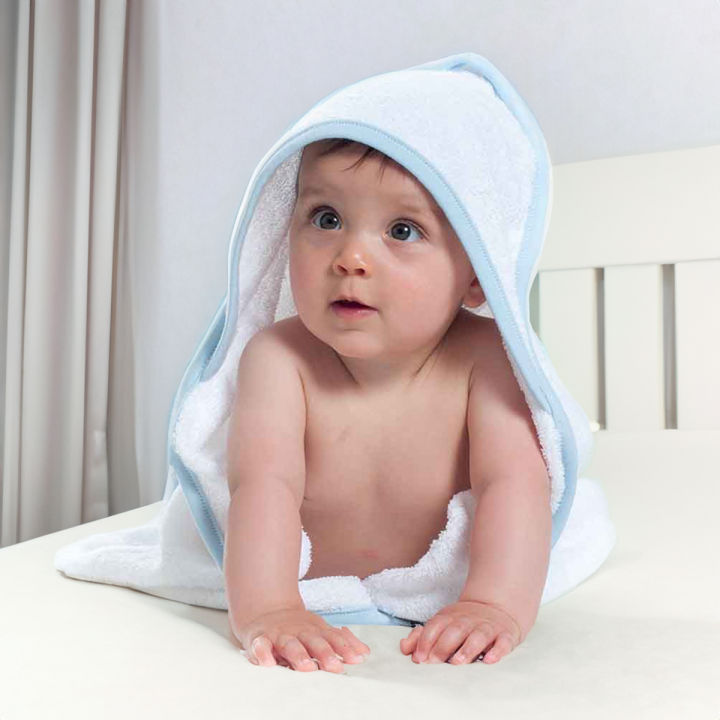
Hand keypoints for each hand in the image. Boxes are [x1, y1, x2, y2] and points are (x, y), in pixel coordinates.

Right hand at [234, 607, 370, 672]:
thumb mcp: (321, 630)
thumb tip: (365, 652)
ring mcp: (280, 635)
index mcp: (316, 631)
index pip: (333, 638)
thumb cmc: (299, 628)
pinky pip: (260, 646)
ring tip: (307, 667)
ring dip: (298, 655)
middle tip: (335, 666)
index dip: (345, 648)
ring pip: (289, 645)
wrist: (266, 610)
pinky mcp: (260, 640)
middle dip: (325, 653)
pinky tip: (267, 664)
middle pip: (314, 641)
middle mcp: (299, 632)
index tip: (356, 659)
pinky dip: (263, 654)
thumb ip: (341, 641)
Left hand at [399, 600, 523, 664]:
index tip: (419, 658)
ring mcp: (487, 627)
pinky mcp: (505, 635)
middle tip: (434, 662)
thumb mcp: (442, 624)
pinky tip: (490, 660)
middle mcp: (468, 621)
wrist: (497, 608)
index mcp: (450, 617)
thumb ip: (422, 636)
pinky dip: (497, 651)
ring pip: (478, 636)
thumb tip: (405, 648)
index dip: (426, 641)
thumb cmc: (463, 623)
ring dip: (467, 648)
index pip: (436, 626)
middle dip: (443, 646)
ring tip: (457, 662)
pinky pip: (503, 642)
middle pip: (454, 631)